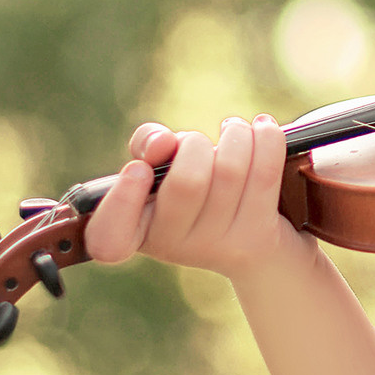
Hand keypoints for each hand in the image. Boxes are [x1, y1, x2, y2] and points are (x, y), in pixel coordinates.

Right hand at [81, 115, 312, 283]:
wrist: (244, 238)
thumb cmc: (190, 190)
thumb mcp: (160, 168)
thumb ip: (146, 146)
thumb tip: (162, 143)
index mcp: (136, 230)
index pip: (109, 239)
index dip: (121, 201)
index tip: (138, 169)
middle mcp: (172, 245)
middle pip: (187, 182)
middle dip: (196, 145)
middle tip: (200, 142)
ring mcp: (216, 245)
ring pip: (230, 170)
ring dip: (235, 135)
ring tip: (233, 130)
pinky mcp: (257, 235)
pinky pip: (265, 174)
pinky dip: (266, 138)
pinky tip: (262, 129)